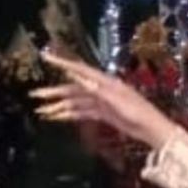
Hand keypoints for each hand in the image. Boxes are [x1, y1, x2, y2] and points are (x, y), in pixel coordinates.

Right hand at [31, 52, 177, 150]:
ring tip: (41, 110)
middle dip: (55, 91)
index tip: (47, 58)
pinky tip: (57, 116)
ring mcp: (103, 102)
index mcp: (107, 82)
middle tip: (36, 94)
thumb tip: (78, 77)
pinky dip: (69, 114)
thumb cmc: (139, 113)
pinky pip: (82, 111)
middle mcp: (103, 89)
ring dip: (59, 105)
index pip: (81, 70)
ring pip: (76, 101)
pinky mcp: (104, 113)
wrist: (151, 129)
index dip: (63, 64)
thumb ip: (97, 90)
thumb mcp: (118, 101)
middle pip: (75, 88)